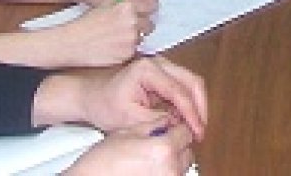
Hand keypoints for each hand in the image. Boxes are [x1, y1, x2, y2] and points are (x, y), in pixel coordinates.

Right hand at [51, 0, 157, 66]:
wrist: (74, 42)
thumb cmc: (87, 23)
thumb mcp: (108, 5)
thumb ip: (126, 6)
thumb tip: (142, 8)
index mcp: (127, 6)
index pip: (150, 7)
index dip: (146, 12)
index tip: (143, 15)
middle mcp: (132, 21)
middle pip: (149, 24)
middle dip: (142, 27)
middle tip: (129, 30)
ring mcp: (131, 38)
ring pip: (142, 38)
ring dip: (135, 39)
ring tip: (118, 39)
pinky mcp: (127, 53)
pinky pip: (134, 50)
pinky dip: (127, 49)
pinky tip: (114, 47)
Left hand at [58, 55, 207, 139]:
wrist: (90, 97)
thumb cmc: (104, 104)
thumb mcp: (129, 118)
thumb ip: (157, 120)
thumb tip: (180, 125)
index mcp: (148, 69)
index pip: (178, 91)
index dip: (191, 113)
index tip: (197, 131)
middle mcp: (158, 62)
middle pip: (191, 81)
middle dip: (199, 107)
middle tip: (201, 129)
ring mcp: (162, 66)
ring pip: (190, 83)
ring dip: (195, 105)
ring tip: (195, 127)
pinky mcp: (162, 75)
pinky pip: (182, 87)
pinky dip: (187, 103)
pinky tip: (185, 120)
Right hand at [66, 121, 195, 175]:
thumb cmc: (102, 161)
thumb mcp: (127, 132)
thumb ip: (152, 124)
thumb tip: (168, 120)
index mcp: (163, 148)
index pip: (186, 132)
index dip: (177, 128)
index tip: (170, 128)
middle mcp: (170, 169)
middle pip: (188, 152)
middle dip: (177, 145)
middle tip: (160, 142)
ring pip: (181, 167)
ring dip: (173, 160)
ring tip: (152, 157)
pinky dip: (165, 172)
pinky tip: (149, 168)